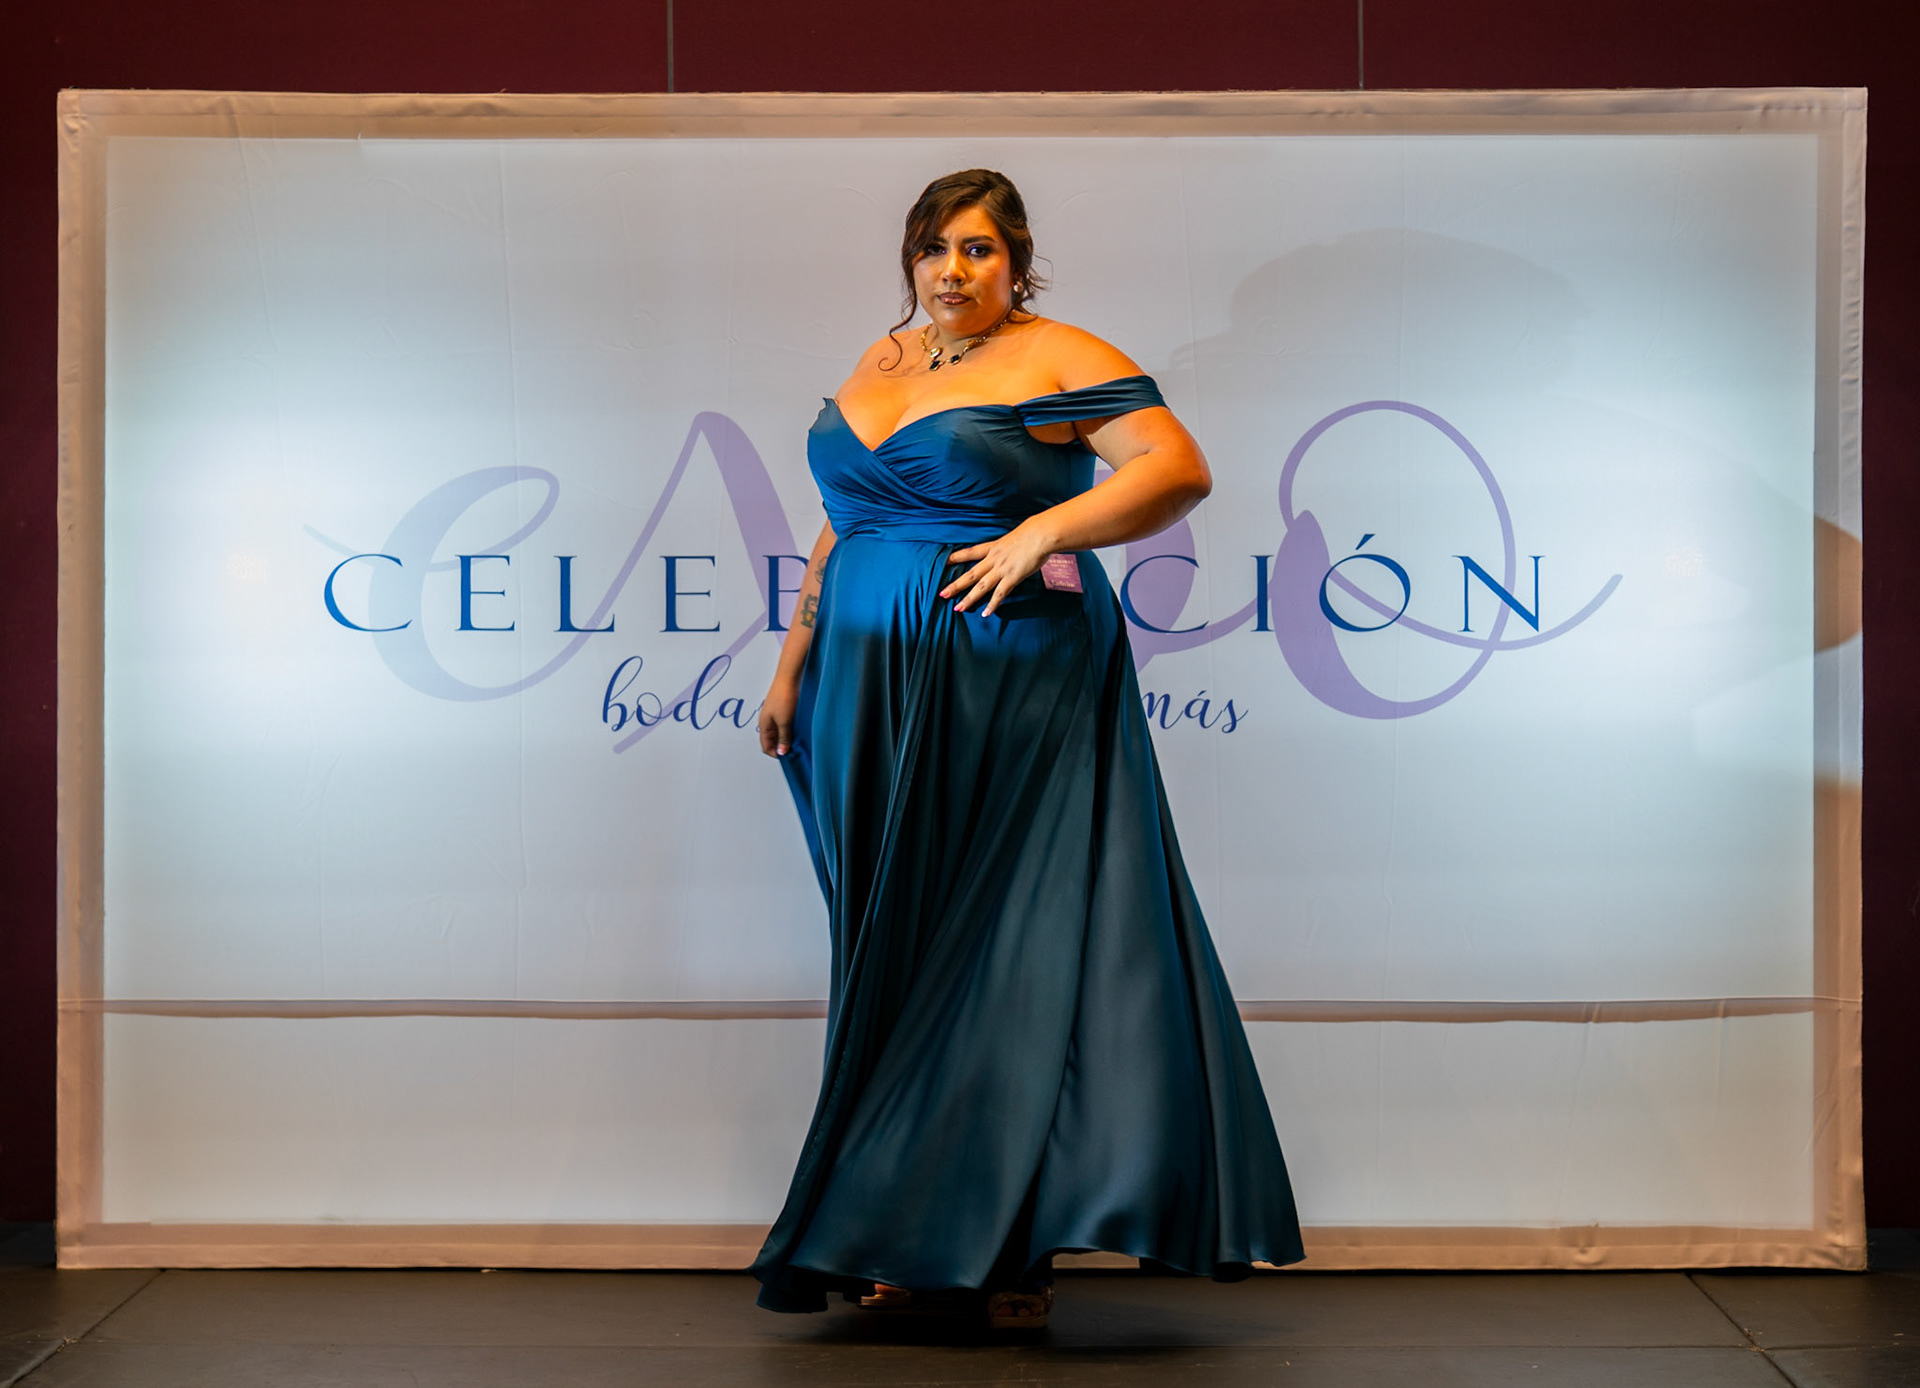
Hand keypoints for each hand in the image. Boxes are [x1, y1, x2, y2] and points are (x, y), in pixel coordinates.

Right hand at [758, 676, 799, 756]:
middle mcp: (768, 722)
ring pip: (781, 733)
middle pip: (774, 741)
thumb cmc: (784, 697)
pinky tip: (801, 729)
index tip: (790, 755)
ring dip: (790, 738)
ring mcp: (776, 716)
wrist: (789, 677)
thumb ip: (783, 738)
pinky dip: (792, 729)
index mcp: (764, 725)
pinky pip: (786, 725)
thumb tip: (781, 753)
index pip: (766, 747)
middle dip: (784, 746)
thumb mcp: (784, 722)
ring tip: (800, 739)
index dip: (777, 753)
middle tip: (797, 748)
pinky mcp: (784, 710)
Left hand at [941, 522, 1055, 616]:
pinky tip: (985, 613)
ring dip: (968, 598)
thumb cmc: (1033, 533)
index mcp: (993, 547)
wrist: (1041, 534)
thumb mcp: (1015, 536)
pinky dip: (992, 605)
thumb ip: (1009, 545)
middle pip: (970, 574)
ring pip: (980, 586)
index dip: (956, 557)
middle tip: (942, 594)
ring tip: (957, 608)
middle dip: (955, 585)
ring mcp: (1002, 569)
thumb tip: (1012, 548)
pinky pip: (999, 594)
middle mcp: (994, 559)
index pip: (970, 552)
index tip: (944, 561)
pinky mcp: (1012, 577)